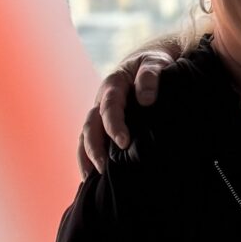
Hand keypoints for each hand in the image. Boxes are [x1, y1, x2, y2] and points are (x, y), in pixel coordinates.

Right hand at [78, 45, 178, 174]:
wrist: (148, 64)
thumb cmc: (154, 63)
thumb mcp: (155, 63)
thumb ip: (150, 76)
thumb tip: (146, 100)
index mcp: (113, 84)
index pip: (109, 107)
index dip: (113, 125)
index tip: (123, 142)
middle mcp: (101, 101)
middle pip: (90, 125)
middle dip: (94, 147)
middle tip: (104, 168)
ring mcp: (99, 114)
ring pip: (85, 136)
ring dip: (85, 157)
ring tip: (90, 179)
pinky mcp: (103, 125)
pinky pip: (89, 142)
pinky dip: (88, 158)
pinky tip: (92, 177)